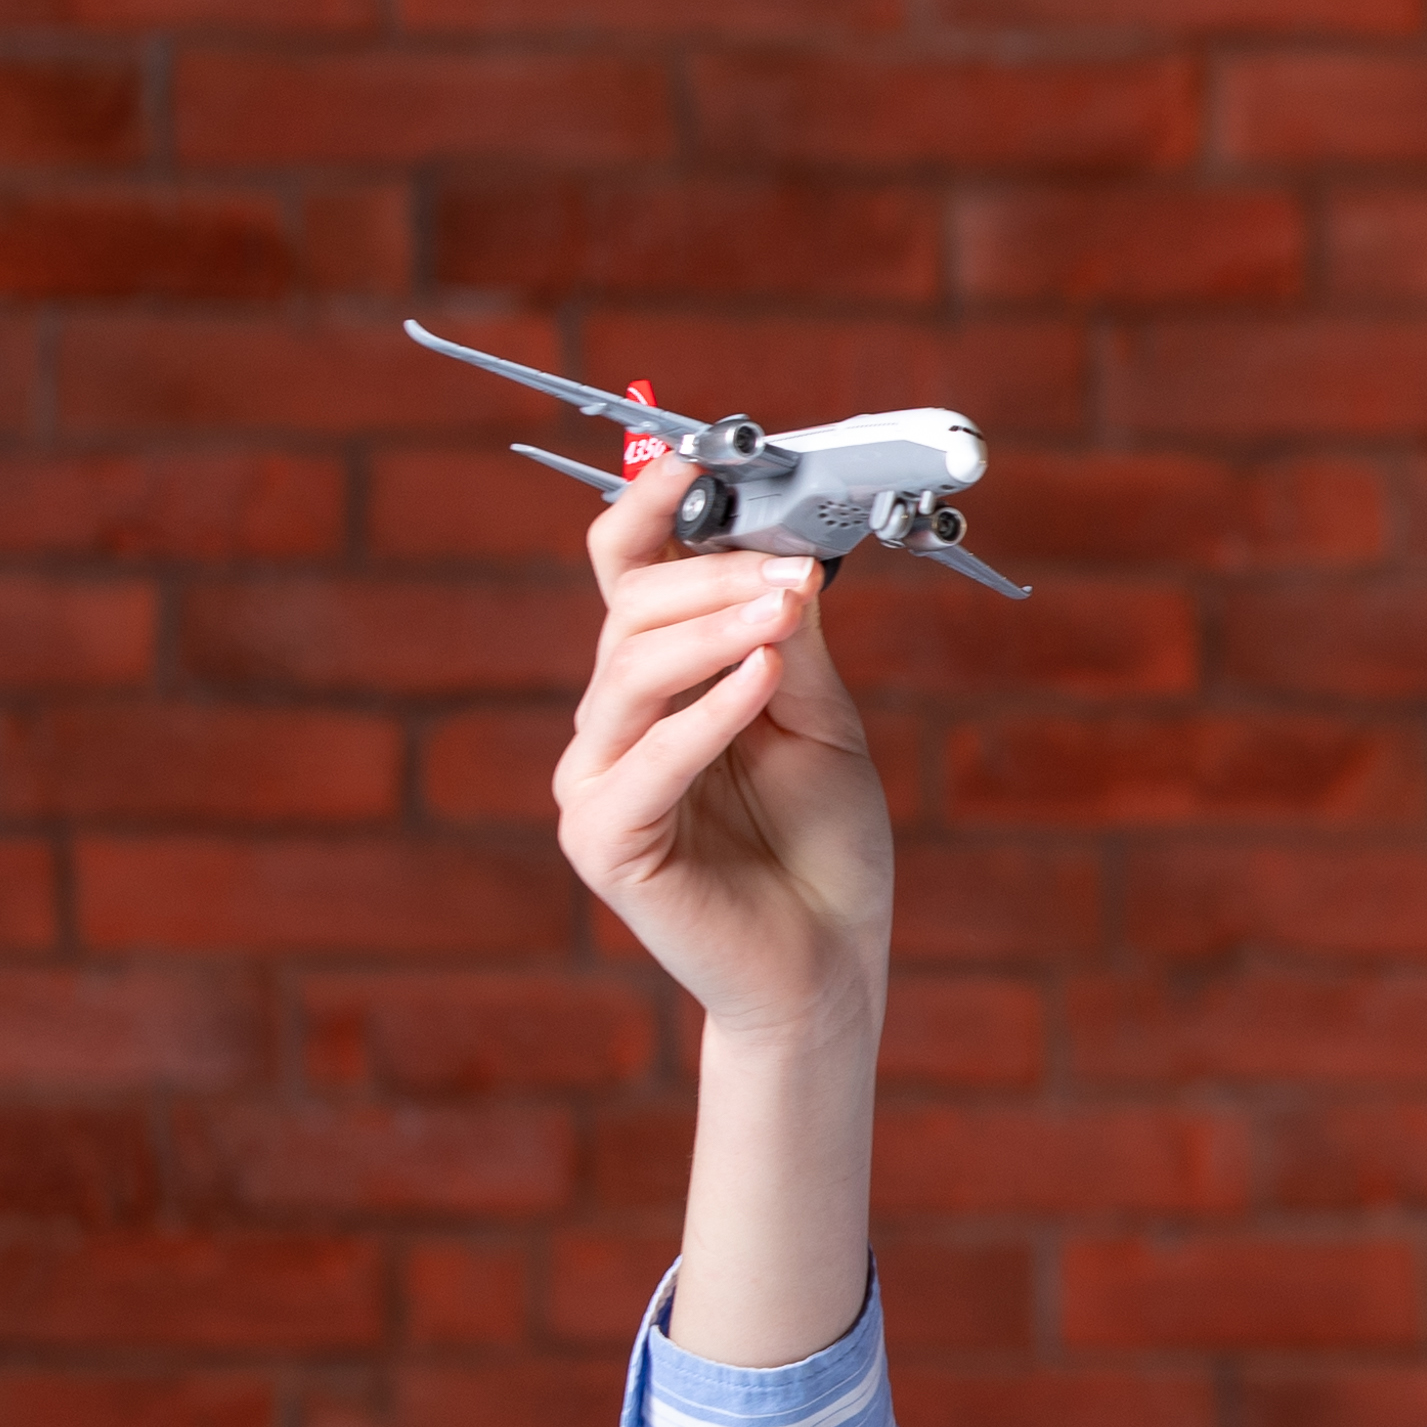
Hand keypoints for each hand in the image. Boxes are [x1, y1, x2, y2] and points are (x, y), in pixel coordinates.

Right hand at [550, 455, 893, 1047]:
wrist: (828, 964)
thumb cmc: (824, 846)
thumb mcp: (822, 719)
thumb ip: (793, 641)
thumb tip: (780, 548)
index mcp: (659, 682)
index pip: (625, 573)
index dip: (648, 511)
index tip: (691, 463)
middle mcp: (612, 723)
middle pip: (627, 611)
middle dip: (711, 577)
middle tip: (791, 573)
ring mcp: (597, 782)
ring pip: (630, 672)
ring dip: (712, 630)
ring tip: (785, 612)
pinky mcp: (604, 841)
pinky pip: (646, 760)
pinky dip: (707, 713)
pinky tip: (762, 682)